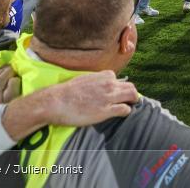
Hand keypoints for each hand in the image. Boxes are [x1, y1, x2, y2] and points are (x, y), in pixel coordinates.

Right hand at [1, 71, 137, 140]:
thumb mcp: (83, 79)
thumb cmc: (66, 92)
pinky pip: (125, 109)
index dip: (118, 87)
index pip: (118, 79)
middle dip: (131, 94)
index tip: (116, 93)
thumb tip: (99, 84)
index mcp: (103, 76)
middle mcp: (109, 84)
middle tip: (128, 101)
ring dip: (133, 101)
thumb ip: (95, 80)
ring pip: (132, 95)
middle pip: (130, 87)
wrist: (56, 102)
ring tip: (129, 106)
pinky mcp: (106, 110)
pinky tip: (121, 114)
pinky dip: (126, 111)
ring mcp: (109, 97)